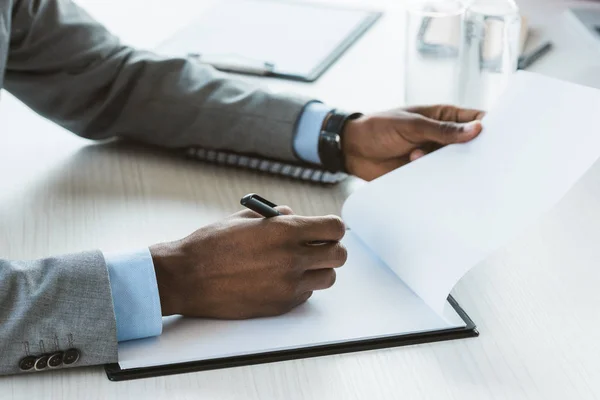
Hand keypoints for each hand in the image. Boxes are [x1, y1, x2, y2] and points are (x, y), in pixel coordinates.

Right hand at [149, 207, 346, 318]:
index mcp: (284, 231)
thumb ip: (276, 217)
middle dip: (331, 249)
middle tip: (317, 247)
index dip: (333, 228)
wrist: (185, 278)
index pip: (335, 228)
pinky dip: (301, 286)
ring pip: (328, 278)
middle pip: (339, 256)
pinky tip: (281, 279)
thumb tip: (294, 216)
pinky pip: (306, 294)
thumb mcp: (244, 219)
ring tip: (299, 264)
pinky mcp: (279, 305)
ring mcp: (288, 285)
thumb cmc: (210, 245)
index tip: (326, 229)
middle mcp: (291, 259)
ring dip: (319, 269)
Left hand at [342, 105, 484, 180]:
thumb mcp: (411, 125)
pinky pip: (439, 180)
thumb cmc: (379, 127)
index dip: (492, 128)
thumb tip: (477, 129)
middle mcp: (442, 138)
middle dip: (478, 155)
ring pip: (456, 166)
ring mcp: (433, 157)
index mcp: (444, 117)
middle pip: (470, 147)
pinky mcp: (422, 174)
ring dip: (456, 171)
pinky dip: (442, 183)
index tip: (505, 140)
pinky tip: (442, 186)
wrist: (352, 149)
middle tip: (490, 166)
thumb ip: (442, 130)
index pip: (476, 120)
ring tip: (461, 178)